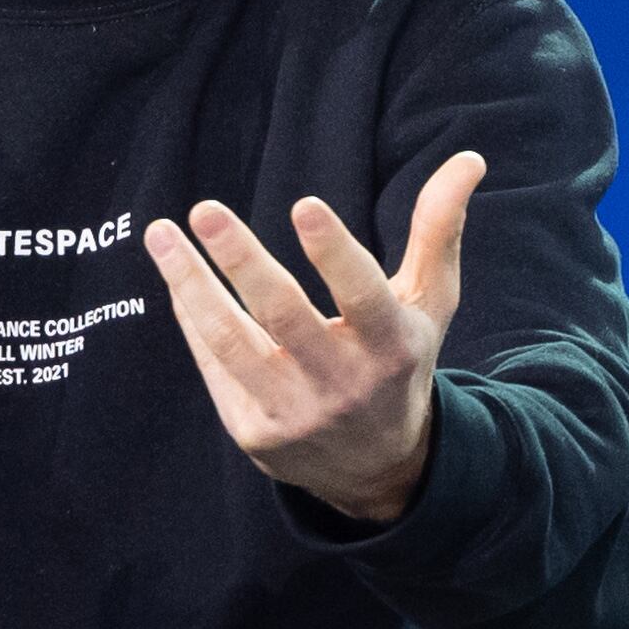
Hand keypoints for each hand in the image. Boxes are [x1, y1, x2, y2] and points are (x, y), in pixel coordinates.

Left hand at [141, 153, 487, 522]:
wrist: (376, 470)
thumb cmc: (400, 363)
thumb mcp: (429, 305)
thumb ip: (439, 231)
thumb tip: (468, 158)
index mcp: (391, 346)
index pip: (364, 296)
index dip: (335, 252)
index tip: (304, 204)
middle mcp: (343, 383)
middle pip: (284, 316)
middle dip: (242, 261)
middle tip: (206, 209)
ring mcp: (293, 412)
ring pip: (231, 342)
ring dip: (190, 283)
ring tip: (160, 232)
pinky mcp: (253, 431)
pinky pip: (213, 363)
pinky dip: (192, 315)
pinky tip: (175, 273)